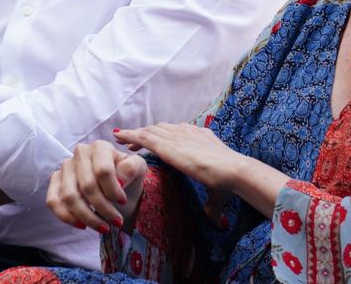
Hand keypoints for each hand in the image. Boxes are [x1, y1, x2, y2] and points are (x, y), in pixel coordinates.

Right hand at [46, 140, 147, 232]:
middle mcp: (80, 153)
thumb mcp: (138, 169)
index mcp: (100, 147)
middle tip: (117, 222)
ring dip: (87, 217)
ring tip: (103, 228)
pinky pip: (53, 201)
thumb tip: (119, 180)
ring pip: (69, 196)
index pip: (102, 170)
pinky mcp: (55, 181)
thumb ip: (132, 168)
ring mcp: (65, 167)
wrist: (118, 188)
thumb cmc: (127, 176)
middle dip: (103, 208)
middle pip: (87, 186)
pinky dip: (66, 217)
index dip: (113, 190)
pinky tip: (82, 225)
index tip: (122, 202)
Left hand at [113, 124, 242, 220]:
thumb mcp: (219, 190)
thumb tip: (217, 221)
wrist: (232, 170)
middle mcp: (187, 132)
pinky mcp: (167, 145)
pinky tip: (118, 137)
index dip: (162, 136)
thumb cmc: (230, 181)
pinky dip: (129, 136)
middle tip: (131, 141)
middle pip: (160, 129)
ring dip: (135, 134)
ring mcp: (176, 136)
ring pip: (150, 131)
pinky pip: (143, 137)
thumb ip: (212, 204)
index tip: (152, 141)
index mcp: (200, 136)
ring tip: (122, 139)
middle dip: (146, 133)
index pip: (175, 133)